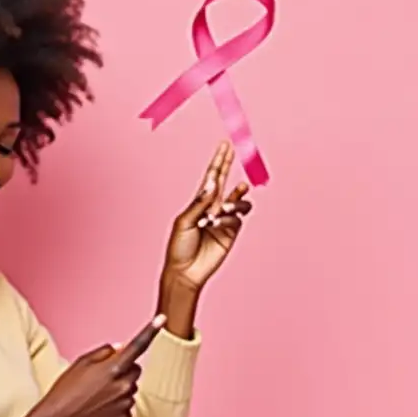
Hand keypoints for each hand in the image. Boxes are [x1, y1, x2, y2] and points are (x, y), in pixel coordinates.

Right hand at [29, 315, 167, 416]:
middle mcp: (123, 385)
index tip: (162, 319)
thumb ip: (104, 352)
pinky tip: (100, 406)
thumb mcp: (81, 362)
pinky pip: (128, 405)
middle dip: (123, 368)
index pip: (137, 345)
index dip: (151, 331)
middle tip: (102, 376)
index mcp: (113, 368)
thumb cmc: (66, 389)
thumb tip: (121, 348)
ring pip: (131, 387)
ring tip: (96, 394)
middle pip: (135, 369)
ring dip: (119, 387)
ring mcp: (125, 402)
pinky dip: (117, 404)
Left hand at [163, 141, 254, 290]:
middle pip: (225, 181)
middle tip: (236, 151)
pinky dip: (228, 218)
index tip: (225, 145)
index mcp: (199, 202)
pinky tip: (216, 223)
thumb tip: (212, 183)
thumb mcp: (184, 222)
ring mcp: (224, 219)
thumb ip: (200, 203)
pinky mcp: (231, 232)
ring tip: (223, 207)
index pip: (212, 177)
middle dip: (230, 165)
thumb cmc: (179, 246)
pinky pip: (236, 218)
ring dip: (234, 199)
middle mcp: (213, 207)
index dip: (219, 161)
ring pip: (238, 200)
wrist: (185, 271)